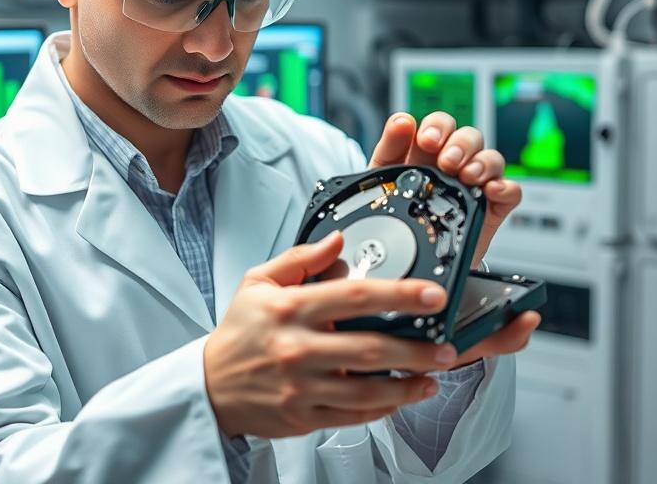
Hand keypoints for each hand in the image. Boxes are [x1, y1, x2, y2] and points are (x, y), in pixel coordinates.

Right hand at [204, 231, 461, 438]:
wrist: (210, 386)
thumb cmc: (239, 332)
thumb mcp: (258, 282)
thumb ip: (300, 259)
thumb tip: (337, 240)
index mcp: (290, 309)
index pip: (354, 296)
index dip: (399, 295)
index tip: (432, 295)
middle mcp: (298, 348)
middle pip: (370, 348)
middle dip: (417, 349)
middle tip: (446, 346)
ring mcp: (303, 386)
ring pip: (368, 390)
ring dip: (409, 385)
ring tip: (434, 375)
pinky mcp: (305, 416)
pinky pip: (354, 415)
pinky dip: (384, 408)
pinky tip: (401, 397)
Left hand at [368, 111, 521, 268]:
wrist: (406, 249)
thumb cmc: (395, 204)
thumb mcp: (385, 173)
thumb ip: (390, 144)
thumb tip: (402, 120)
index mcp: (429, 149)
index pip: (442, 124)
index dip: (438, 126)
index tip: (428, 140)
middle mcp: (456, 161)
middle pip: (470, 137)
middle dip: (460, 145)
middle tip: (446, 162)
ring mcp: (475, 182)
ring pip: (492, 158)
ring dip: (482, 163)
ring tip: (467, 176)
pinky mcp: (492, 207)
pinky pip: (510, 190)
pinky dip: (505, 187)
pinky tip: (491, 190)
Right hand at [369, 111, 539, 363]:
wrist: (369, 291)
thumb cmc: (416, 295)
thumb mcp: (456, 317)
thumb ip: (497, 332)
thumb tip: (527, 322)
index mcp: (475, 219)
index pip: (501, 188)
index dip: (499, 182)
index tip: (487, 189)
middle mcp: (450, 189)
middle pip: (474, 150)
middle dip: (470, 152)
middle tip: (457, 168)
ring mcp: (418, 172)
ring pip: (444, 133)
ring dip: (443, 134)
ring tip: (432, 149)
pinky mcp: (386, 165)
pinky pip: (397, 136)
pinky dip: (402, 127)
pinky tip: (404, 128)